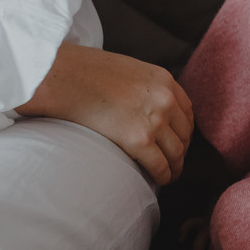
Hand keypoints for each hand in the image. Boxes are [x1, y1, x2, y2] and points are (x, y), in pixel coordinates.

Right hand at [16, 42, 192, 184]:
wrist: (63, 76)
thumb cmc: (84, 71)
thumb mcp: (126, 69)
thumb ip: (142, 87)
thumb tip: (140, 106)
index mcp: (163, 79)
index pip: (186, 110)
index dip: (184, 129)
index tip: (179, 139)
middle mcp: (165, 99)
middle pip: (184, 133)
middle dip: (181, 149)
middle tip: (174, 161)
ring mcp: (155, 120)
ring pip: (176, 153)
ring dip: (174, 166)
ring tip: (169, 174)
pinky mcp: (140, 140)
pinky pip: (160, 166)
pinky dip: (163, 176)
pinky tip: (159, 180)